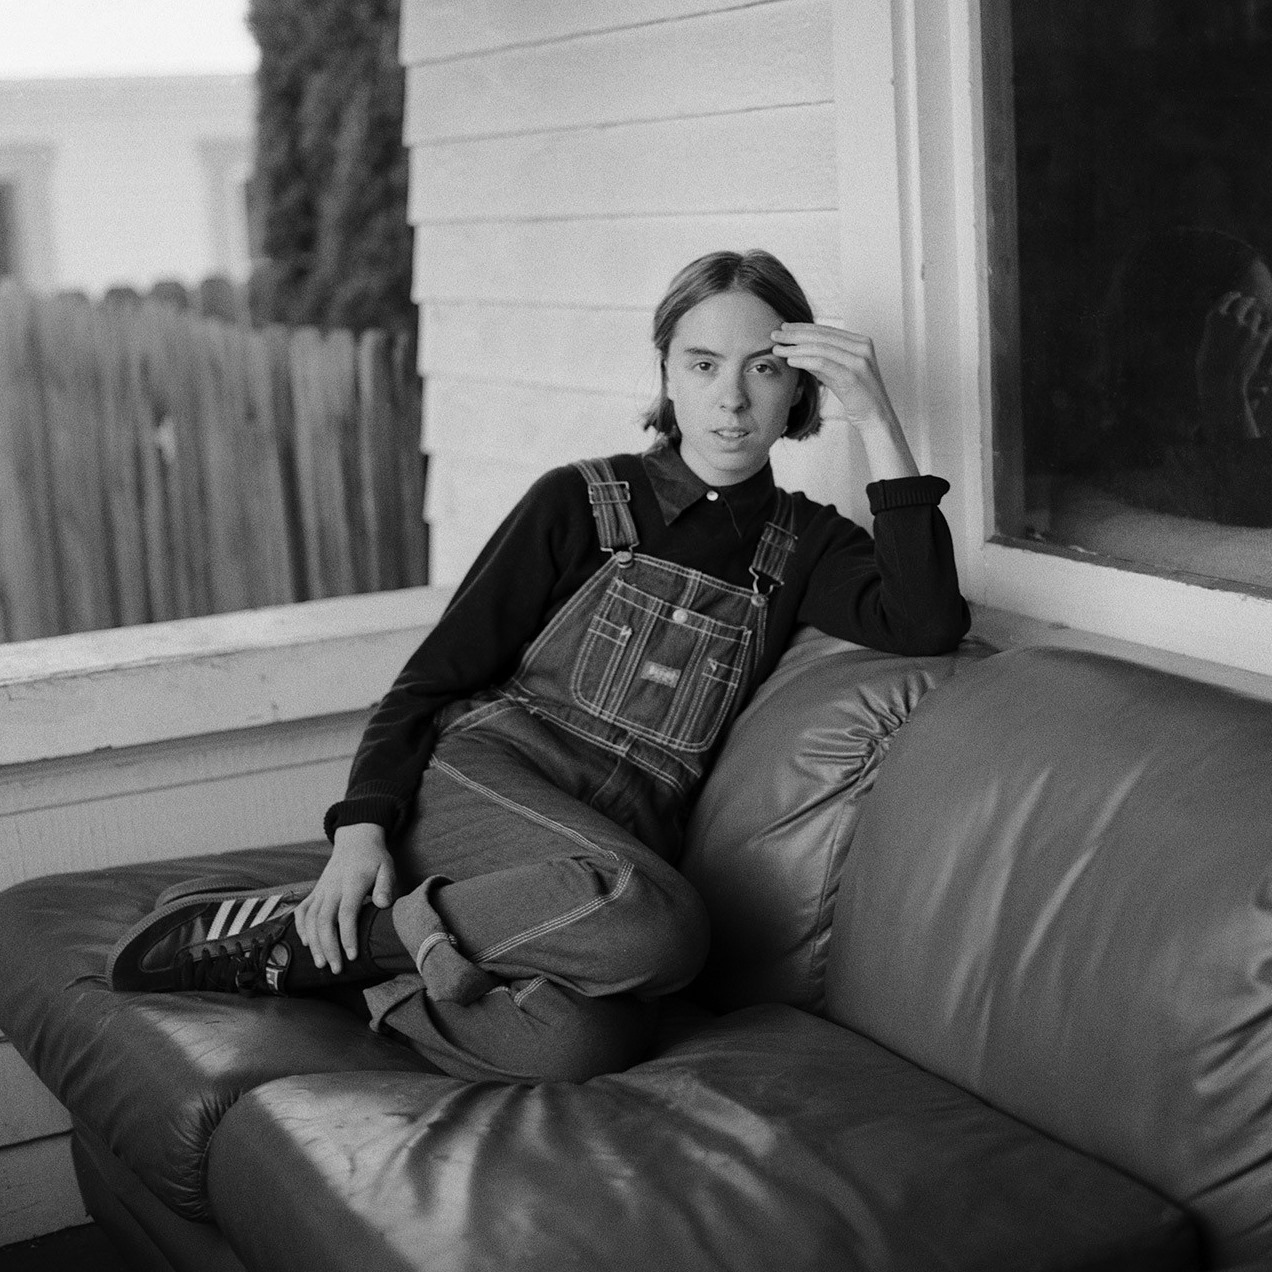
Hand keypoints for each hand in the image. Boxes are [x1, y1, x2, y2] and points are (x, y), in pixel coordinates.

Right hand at [294, 822, 396, 973]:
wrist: (356, 841)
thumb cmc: (374, 859)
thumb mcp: (386, 867)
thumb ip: (386, 885)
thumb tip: (384, 905)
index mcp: (352, 882)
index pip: (347, 912)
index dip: (348, 935)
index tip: (352, 956)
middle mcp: (332, 887)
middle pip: (325, 920)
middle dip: (328, 946)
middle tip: (336, 969)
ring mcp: (321, 889)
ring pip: (311, 918)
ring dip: (314, 943)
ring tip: (322, 964)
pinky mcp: (315, 891)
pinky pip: (302, 910)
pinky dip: (301, 927)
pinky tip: (306, 944)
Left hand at [770, 322, 918, 478]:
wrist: (875, 418)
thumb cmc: (856, 396)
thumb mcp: (836, 373)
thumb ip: (821, 360)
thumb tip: (797, 350)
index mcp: (860, 342)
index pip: (826, 330)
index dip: (803, 327)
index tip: (784, 328)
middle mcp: (862, 347)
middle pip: (822, 335)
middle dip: (795, 334)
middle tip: (775, 334)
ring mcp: (859, 360)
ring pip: (821, 347)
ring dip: (796, 347)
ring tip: (778, 349)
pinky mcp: (853, 375)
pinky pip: (823, 363)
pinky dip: (804, 360)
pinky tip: (790, 360)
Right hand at [1197, 292, 1271, 442]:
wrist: (1221, 382)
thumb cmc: (1208, 367)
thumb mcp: (1207, 343)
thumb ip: (1217, 330)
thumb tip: (1227, 323)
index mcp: (1214, 318)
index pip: (1225, 300)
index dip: (1232, 296)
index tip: (1237, 295)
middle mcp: (1232, 319)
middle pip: (1244, 303)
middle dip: (1247, 302)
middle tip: (1250, 302)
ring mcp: (1248, 328)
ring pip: (1256, 316)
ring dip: (1254, 319)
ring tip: (1252, 326)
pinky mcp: (1261, 338)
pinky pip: (1267, 327)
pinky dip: (1265, 328)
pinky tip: (1264, 330)